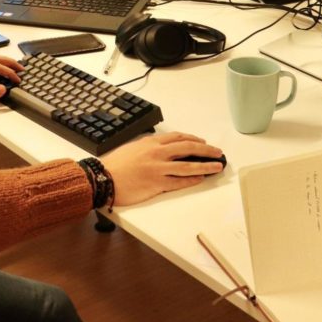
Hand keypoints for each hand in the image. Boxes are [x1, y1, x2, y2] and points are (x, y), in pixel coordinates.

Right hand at [102, 131, 223, 206]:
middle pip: (188, 148)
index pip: (178, 137)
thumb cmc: (116, 165)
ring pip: (188, 165)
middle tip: (217, 152)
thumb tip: (161, 148)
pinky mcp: (157, 183)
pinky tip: (201, 178)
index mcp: (151, 143)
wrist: (104, 178)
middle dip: (205, 149)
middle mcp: (157, 153)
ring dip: (205, 165)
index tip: (202, 142)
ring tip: (217, 166)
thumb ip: (148, 147)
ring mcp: (158, 168)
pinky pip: (179, 182)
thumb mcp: (133, 148)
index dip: (193, 139)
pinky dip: (192, 180)